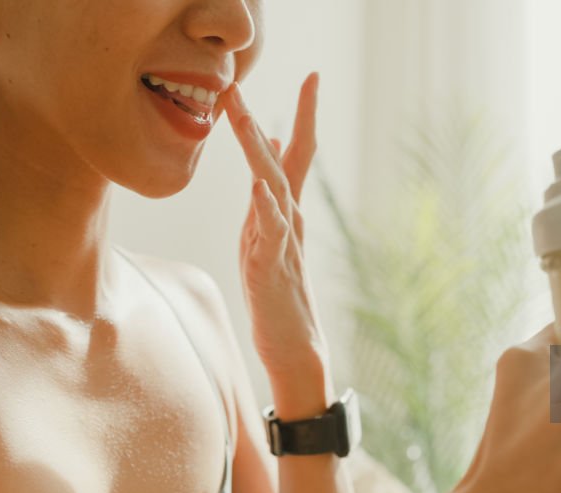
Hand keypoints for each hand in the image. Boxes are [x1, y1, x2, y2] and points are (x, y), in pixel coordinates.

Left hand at [224, 74, 329, 416]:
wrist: (296, 347)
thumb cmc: (278, 295)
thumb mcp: (267, 240)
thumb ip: (267, 201)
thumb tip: (266, 162)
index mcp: (284, 213)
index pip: (292, 156)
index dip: (302, 116)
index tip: (313, 77)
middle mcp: (288, 222)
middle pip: (284, 163)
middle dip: (283, 120)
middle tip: (284, 81)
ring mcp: (283, 245)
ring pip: (274, 191)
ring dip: (260, 154)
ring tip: (247, 121)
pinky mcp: (273, 272)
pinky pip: (270, 237)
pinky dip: (266, 211)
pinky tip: (261, 189)